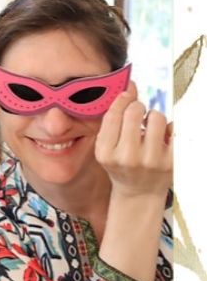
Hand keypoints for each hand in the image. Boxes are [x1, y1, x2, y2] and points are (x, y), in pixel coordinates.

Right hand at [96, 88, 172, 204]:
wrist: (139, 193)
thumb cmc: (122, 166)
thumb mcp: (107, 148)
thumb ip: (113, 120)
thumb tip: (129, 86)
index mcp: (106, 153)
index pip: (114, 114)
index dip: (122, 99)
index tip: (127, 93)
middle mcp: (127, 158)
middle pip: (135, 111)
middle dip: (137, 107)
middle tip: (138, 115)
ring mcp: (151, 161)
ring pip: (157, 117)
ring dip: (153, 117)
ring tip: (149, 128)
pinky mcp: (170, 162)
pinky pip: (173, 128)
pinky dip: (168, 128)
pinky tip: (161, 137)